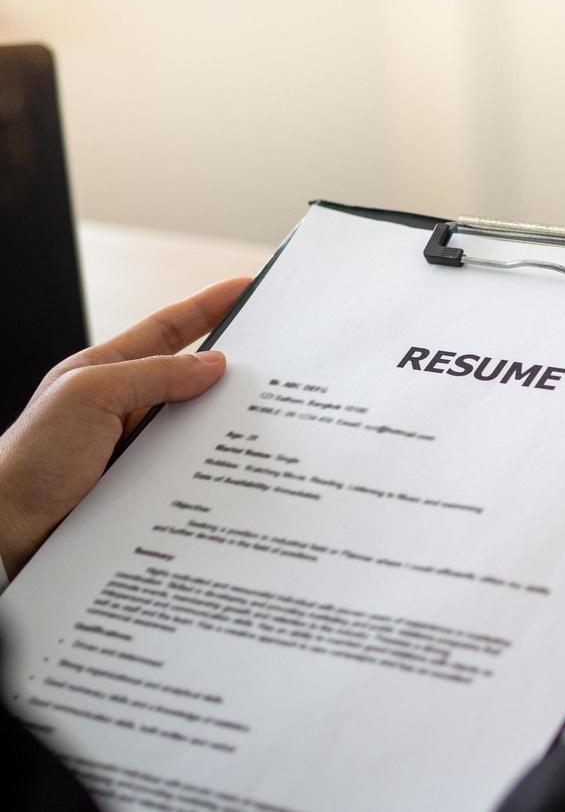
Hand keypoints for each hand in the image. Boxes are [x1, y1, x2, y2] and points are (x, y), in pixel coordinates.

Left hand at [0, 278, 250, 576]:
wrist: (7, 534)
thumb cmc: (30, 460)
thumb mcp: (90, 397)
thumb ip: (153, 375)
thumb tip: (213, 365)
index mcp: (106, 371)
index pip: (169, 329)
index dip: (208, 306)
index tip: (246, 289)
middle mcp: (125, 406)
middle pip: (192, 377)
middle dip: (234, 366)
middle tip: (278, 360)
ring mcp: (136, 445)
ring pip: (197, 424)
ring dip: (228, 422)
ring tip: (270, 417)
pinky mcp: (147, 484)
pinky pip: (192, 465)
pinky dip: (216, 464)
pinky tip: (240, 467)